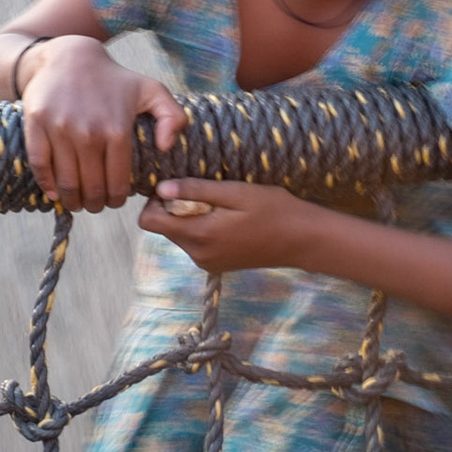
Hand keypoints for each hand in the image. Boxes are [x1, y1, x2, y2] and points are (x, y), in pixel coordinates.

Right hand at [19, 38, 184, 212]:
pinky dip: (47, 185)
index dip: (116, 199)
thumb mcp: (151, 90)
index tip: (114, 201)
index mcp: (117, 130)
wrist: (69, 56)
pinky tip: (55, 193)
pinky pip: (40, 165)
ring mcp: (59, 129)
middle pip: (91, 187)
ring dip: (72, 200)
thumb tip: (166, 147)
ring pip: (66, 181)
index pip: (117, 183)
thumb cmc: (113, 79)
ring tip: (77, 202)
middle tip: (95, 205)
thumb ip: (173, 116)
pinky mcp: (37, 125)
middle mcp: (88, 132)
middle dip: (95, 204)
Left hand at [137, 179, 321, 271]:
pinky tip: (226, 218)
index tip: (177, 186)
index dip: (155, 201)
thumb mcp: (235, 193)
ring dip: (189, 217)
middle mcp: (197, 254)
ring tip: (219, 205)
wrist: (303, 240)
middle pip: (163, 227)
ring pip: (178, 234)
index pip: (148, 222)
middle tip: (204, 192)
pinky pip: (194, 243)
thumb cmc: (273, 210)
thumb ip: (195, 190)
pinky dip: (201, 228)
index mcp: (198, 236)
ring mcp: (206, 262)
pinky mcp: (216, 265)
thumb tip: (160, 188)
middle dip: (174, 207)